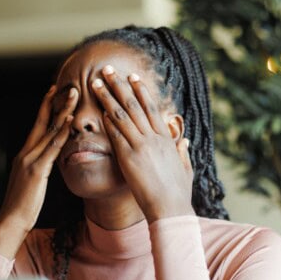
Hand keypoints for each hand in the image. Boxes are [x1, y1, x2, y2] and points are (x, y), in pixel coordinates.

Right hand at [0, 85, 77, 255]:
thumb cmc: (22, 205)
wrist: (10, 221)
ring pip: (48, 130)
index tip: (54, 92)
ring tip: (73, 95)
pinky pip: (52, 147)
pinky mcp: (37, 170)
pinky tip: (69, 121)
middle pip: (42, 121)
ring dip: (62, 111)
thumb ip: (39, 167)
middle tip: (67, 86)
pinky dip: (61, 132)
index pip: (37, 126)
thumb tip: (47, 161)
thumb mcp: (31, 182)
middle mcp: (26, 152)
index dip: (46, 108)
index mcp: (25, 154)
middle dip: (55, 102)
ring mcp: (31, 159)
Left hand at [92, 65, 194, 223]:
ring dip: (107, 97)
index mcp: (166, 139)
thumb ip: (182, 153)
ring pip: (122, 115)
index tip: (132, 78)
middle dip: (119, 85)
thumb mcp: (185, 169)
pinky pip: (116, 135)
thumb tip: (184, 141)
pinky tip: (97, 110)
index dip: (141, 91)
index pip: (151, 109)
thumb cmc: (178, 194)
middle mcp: (154, 138)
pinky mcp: (129, 158)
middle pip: (134, 105)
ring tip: (95, 83)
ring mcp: (141, 146)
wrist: (171, 209)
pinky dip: (107, 121)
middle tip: (108, 70)